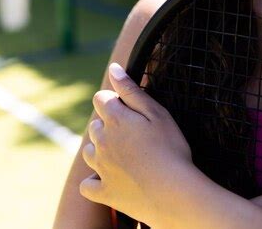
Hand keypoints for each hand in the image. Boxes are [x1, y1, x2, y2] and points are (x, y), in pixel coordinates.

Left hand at [79, 63, 192, 226]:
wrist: (173, 193)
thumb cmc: (170, 148)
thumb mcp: (156, 112)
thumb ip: (130, 90)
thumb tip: (113, 68)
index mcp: (115, 119)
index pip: (100, 99)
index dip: (113, 100)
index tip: (130, 108)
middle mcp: (101, 142)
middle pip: (95, 125)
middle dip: (108, 125)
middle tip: (133, 133)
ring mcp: (100, 168)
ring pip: (89, 152)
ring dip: (100, 149)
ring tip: (124, 154)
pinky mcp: (103, 192)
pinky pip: (87, 185)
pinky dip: (94, 180)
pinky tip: (109, 178)